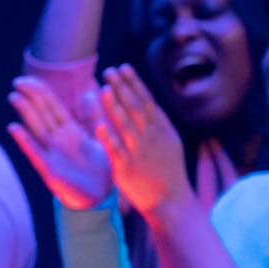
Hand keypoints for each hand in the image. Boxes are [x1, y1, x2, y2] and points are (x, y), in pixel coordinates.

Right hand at [8, 76, 112, 210]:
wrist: (99, 197)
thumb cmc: (98, 170)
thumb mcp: (99, 138)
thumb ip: (92, 116)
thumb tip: (89, 93)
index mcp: (71, 132)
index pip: (53, 106)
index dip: (42, 92)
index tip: (29, 80)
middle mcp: (59, 140)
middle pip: (43, 113)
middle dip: (31, 97)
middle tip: (18, 81)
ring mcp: (52, 153)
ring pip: (37, 128)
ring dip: (26, 113)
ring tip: (14, 97)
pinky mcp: (49, 169)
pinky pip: (35, 152)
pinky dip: (25, 140)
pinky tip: (15, 129)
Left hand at [93, 65, 195, 229]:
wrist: (170, 200)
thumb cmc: (167, 170)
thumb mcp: (169, 142)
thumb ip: (158, 123)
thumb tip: (150, 103)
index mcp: (161, 129)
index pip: (146, 101)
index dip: (134, 83)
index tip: (123, 67)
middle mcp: (151, 137)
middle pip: (135, 108)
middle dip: (122, 88)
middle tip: (110, 70)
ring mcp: (138, 152)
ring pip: (125, 125)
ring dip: (114, 106)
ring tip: (103, 89)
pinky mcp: (126, 168)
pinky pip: (115, 150)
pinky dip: (107, 137)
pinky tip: (98, 124)